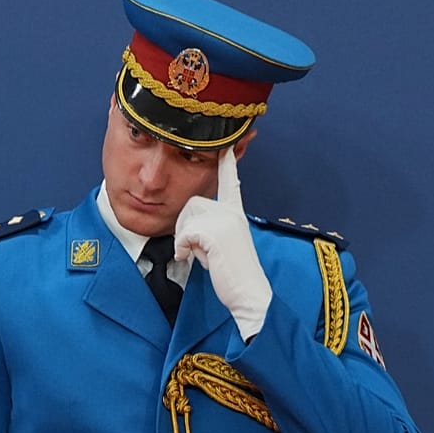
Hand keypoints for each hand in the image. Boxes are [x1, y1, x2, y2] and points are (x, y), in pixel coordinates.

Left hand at [173, 147, 271, 340]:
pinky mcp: (216, 232)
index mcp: (234, 212)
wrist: (249, 292)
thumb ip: (209, 228)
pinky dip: (184, 249)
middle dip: (186, 229)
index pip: (230, 180)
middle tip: (202, 250)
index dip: (227, 161)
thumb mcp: (220, 243)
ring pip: (186, 219)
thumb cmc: (232, 271)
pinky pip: (185, 235)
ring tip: (205, 255)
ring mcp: (225, 220)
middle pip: (190, 205)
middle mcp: (231, 211)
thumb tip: (190, 228)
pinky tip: (197, 260)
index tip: (230, 140)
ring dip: (187, 240)